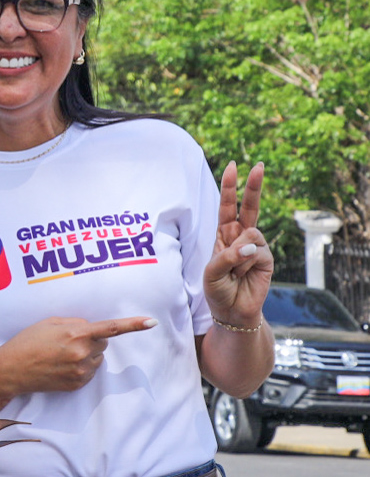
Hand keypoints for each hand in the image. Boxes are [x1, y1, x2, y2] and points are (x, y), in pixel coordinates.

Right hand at [0, 315, 156, 394]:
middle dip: (91, 339)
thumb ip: (75, 322)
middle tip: (67, 340)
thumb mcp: (49, 323)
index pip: (111, 328)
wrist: (12, 370)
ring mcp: (81, 371)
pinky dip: (80, 367)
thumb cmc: (27, 342)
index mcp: (76, 334)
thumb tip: (91, 328)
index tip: (152, 322)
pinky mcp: (78, 384)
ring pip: (97, 358)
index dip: (133, 325)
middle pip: (103, 343)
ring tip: (60, 354)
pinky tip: (60, 366)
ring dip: (86, 354)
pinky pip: (89, 371)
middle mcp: (82, 353)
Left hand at [203, 162, 272, 327]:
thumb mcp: (211, 271)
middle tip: (259, 165)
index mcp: (224, 234)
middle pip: (249, 207)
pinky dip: (245, 263)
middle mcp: (241, 236)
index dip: (230, 187)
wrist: (231, 311)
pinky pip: (257, 251)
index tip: (232, 166)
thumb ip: (226, 255)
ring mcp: (255, 246)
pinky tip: (242, 274)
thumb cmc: (217, 289)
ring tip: (233, 271)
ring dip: (238, 253)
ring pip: (251, 233)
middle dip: (253, 186)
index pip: (227, 206)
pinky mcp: (266, 259)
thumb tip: (250, 244)